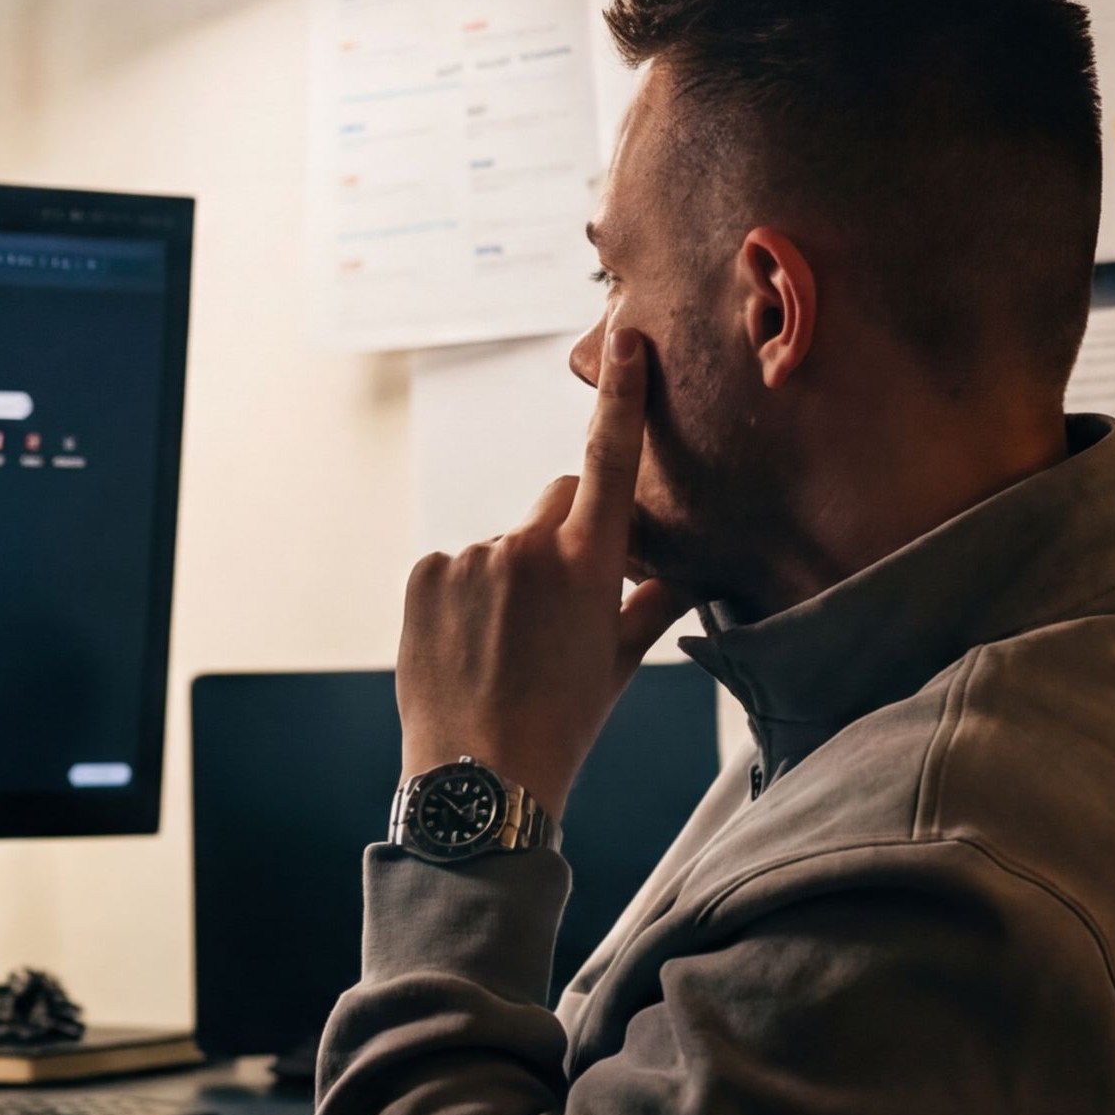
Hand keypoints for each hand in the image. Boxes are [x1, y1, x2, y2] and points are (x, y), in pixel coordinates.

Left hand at [396, 326, 689, 815]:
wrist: (480, 777)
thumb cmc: (562, 723)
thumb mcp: (621, 664)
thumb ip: (653, 603)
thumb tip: (688, 571)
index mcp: (588, 565)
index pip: (612, 462)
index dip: (623, 398)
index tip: (628, 338)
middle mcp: (527, 546)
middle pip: (556, 503)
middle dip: (563, 536)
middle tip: (556, 608)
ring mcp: (471, 556)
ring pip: (502, 544)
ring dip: (507, 577)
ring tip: (504, 647)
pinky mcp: (426, 570)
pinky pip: (455, 565)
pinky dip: (461, 594)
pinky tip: (466, 645)